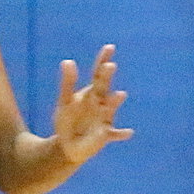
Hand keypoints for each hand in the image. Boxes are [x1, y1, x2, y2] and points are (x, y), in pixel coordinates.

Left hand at [53, 44, 132, 164]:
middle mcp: (101, 103)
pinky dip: (120, 134)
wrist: (69, 146)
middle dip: (106, 78)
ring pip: (110, 109)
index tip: (109, 47)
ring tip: (119, 94)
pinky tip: (128, 132)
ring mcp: (104, 119)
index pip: (98, 74)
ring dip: (114, 102)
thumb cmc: (68, 120)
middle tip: (109, 66)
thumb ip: (67, 83)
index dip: (103, 60)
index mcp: (91, 93)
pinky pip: (114, 134)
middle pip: (104, 88)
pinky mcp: (104, 135)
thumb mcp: (64, 102)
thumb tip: (66, 61)